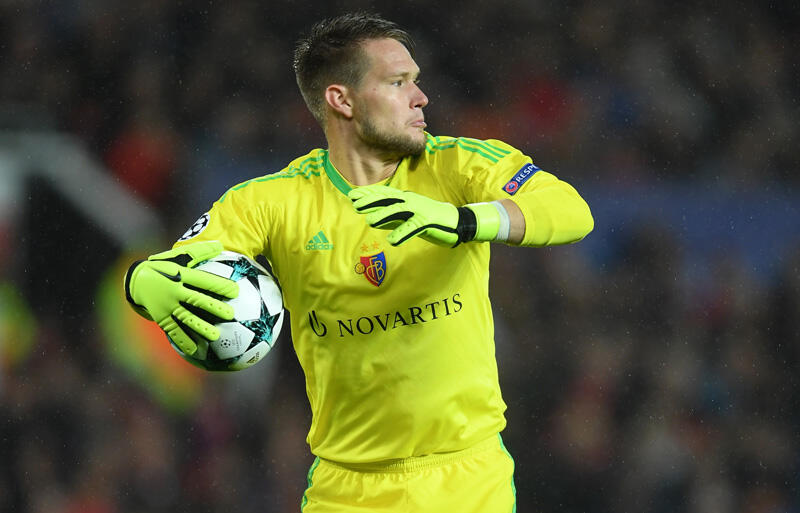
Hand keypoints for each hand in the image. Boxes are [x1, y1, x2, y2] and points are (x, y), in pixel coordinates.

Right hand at [124, 240, 238, 353]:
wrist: (136, 279)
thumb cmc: (166, 267)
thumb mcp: (180, 257)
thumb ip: (200, 252)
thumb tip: (220, 245)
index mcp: (181, 274)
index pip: (203, 280)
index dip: (218, 285)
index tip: (235, 291)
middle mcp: (174, 289)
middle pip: (196, 299)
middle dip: (213, 306)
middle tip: (230, 314)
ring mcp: (166, 304)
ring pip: (186, 317)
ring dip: (201, 327)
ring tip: (216, 336)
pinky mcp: (160, 317)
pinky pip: (173, 330)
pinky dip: (183, 340)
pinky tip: (196, 350)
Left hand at [349, 185, 502, 246]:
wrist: (457, 222)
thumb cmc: (430, 219)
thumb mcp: (408, 216)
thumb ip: (392, 217)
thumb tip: (373, 217)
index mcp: (406, 199)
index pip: (384, 194)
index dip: (368, 194)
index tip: (352, 195)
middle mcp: (411, 201)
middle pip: (388, 199)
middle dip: (372, 201)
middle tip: (356, 204)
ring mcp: (420, 210)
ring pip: (399, 211)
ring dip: (384, 215)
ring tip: (370, 221)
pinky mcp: (428, 222)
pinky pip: (413, 227)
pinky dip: (402, 233)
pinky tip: (392, 240)